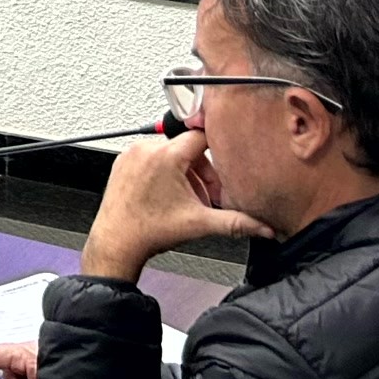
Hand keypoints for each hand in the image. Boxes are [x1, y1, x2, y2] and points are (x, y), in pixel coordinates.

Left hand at [80, 130, 272, 281]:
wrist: (117, 241)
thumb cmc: (149, 231)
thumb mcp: (200, 224)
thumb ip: (236, 223)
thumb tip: (262, 227)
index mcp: (166, 156)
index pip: (202, 137)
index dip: (218, 151)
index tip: (225, 164)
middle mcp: (147, 149)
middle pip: (187, 148)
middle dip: (202, 171)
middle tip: (206, 196)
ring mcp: (132, 154)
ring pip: (169, 152)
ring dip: (184, 172)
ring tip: (187, 199)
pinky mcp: (123, 162)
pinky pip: (151, 157)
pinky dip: (164, 171)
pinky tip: (168, 195)